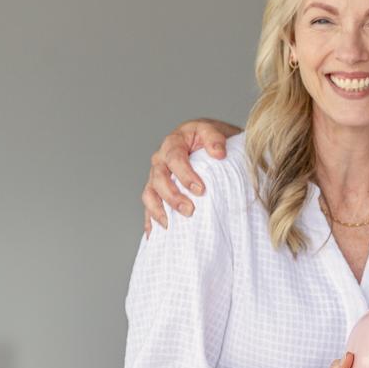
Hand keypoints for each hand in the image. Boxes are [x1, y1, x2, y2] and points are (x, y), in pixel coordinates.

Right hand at [143, 118, 241, 234]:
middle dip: (172, 196)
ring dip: (158, 210)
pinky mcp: (156, 191)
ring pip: (149, 194)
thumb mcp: (213, 132)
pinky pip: (149, 206)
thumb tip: (219, 153)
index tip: (200, 190)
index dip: (185, 175)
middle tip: (189, 210)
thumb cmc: (209, 140)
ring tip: (169, 225)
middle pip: (159, 178)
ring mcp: (156, 176)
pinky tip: (153, 235)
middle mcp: (160, 159)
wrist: (206, 144)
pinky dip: (150, 221)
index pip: (174, 158)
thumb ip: (215, 139)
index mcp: (173, 143)